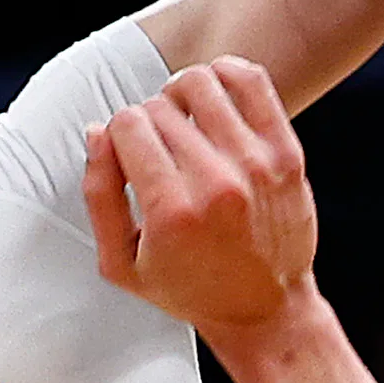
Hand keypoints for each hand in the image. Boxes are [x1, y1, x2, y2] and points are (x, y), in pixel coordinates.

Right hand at [84, 60, 318, 340]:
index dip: (120, 135)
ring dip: (181, 94)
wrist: (266, 308)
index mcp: (171, 211)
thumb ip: (99, 196)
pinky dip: (226, 74)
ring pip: (200, 83)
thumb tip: (97, 132)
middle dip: (148, 123)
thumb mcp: (122, 264)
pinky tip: (214, 98)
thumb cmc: (188, 287)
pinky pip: (251, 81)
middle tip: (159, 153)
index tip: (130, 159)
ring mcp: (256, 165)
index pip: (128, 124)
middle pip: (160, 107)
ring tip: (183, 121)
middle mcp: (216, 184)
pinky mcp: (286, 154)